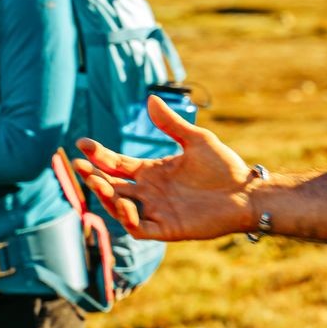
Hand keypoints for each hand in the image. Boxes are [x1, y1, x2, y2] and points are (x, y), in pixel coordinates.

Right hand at [73, 94, 256, 241]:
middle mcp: (149, 192)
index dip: (98, 155)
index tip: (83, 143)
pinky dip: (128, 218)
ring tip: (98, 182)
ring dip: (106, 196)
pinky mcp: (167, 229)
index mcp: (152, 171)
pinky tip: (125, 204)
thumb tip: (151, 98)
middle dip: (93, 177)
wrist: (247, 193)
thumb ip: (171, 124)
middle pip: (111, 186)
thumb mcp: (197, 140)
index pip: (117, 164)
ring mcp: (156, 211)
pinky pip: (139, 228)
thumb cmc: (224, 167)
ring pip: (119, 207)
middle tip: (79, 166)